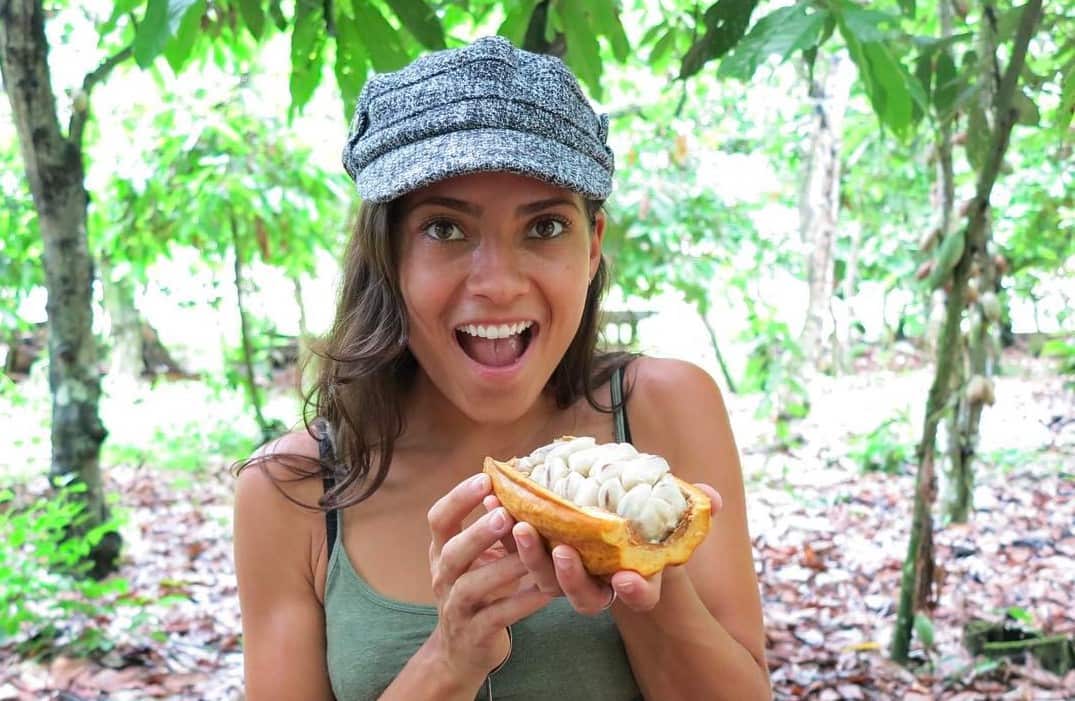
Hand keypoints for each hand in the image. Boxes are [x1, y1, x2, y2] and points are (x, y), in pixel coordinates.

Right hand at [422, 474, 552, 688]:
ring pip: (473, 586)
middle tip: (506, 514)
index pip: (439, 519)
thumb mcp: (475, 558)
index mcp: (441, 551)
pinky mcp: (475, 634)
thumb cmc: (476, 590)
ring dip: (503, 567)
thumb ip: (489, 529)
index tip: (485, 479)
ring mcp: (455, 607)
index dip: (459, 498)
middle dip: (478, 532)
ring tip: (531, 553)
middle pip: (453, 552)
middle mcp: (442, 577)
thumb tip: (514, 487)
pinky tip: (547, 591)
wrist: (461, 651)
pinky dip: (522, 603)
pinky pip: (498, 616)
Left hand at [486, 482, 722, 614]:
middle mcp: (598, 586)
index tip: (628, 580)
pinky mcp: (536, 559)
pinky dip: (505, 537)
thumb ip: (692, 509)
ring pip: (544, 580)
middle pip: (582, 595)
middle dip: (570, 576)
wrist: (609, 522)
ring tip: (521, 527)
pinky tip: (497, 506)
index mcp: (634, 579)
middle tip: (562, 551)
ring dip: (531, 556)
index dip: (636, 592)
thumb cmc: (642, 524)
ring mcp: (564, 576)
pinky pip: (517, 556)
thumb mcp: (670, 517)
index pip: (639, 594)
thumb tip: (714, 498)